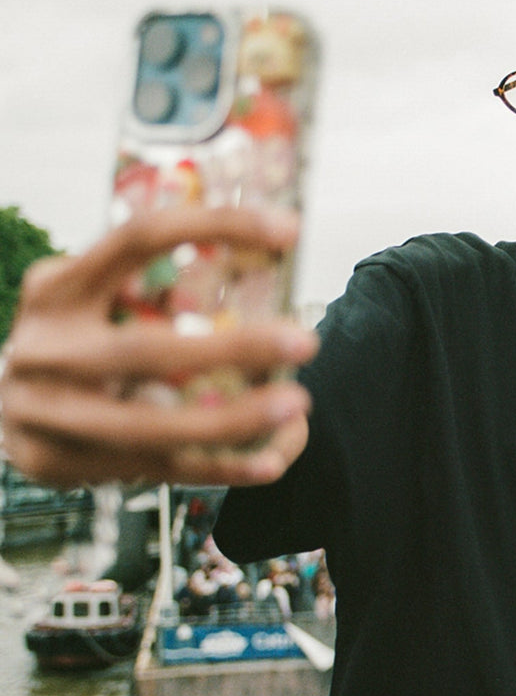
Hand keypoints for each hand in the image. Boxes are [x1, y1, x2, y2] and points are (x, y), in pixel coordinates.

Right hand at [0, 206, 317, 487]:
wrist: (1, 409)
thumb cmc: (73, 340)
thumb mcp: (90, 294)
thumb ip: (150, 280)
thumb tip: (261, 257)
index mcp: (59, 287)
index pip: (138, 239)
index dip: (214, 226)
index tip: (286, 229)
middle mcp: (48, 348)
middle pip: (148, 350)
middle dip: (235, 347)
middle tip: (305, 341)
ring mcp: (50, 412)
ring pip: (153, 425)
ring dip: (234, 419)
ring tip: (296, 404)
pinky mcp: (66, 463)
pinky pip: (158, 469)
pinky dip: (219, 468)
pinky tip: (269, 463)